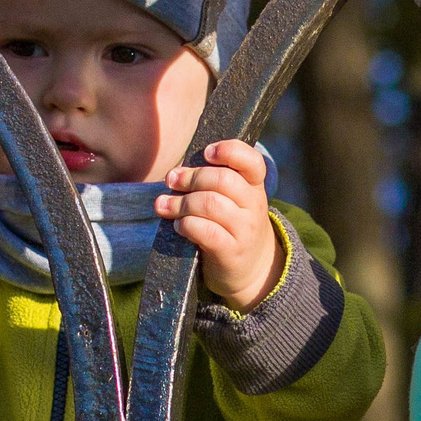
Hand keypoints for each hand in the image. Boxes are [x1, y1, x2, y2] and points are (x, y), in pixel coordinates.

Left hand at [158, 140, 279, 310]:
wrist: (252, 270)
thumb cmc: (232, 227)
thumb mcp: (235, 201)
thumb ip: (213, 183)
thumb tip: (175, 173)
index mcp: (255, 187)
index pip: (252, 161)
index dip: (230, 150)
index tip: (207, 152)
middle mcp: (254, 206)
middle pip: (223, 180)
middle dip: (191, 177)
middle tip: (171, 180)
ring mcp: (245, 229)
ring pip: (210, 204)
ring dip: (181, 203)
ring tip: (165, 205)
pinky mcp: (231, 251)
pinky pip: (205, 231)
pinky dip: (186, 224)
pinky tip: (178, 225)